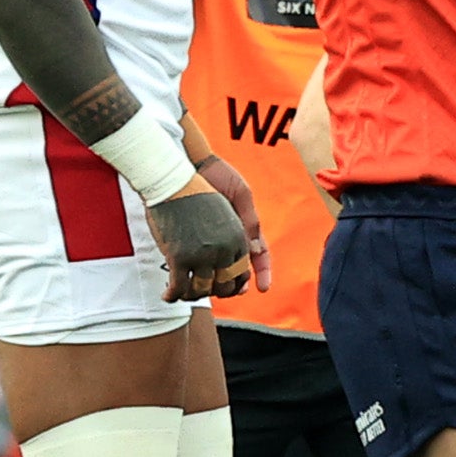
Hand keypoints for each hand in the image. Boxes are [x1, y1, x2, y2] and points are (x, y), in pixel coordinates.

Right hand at [148, 174, 250, 300]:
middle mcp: (224, 250)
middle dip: (212, 293)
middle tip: (199, 292)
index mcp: (237, 239)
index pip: (241, 273)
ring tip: (182, 294)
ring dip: (191, 296)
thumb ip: (231, 235)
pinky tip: (167, 295)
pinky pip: (180, 287)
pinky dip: (173, 295)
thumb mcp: (224, 214)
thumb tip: (236, 253)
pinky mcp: (180, 257)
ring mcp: (203, 255)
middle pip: (224, 286)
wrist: (172, 182)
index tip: (221, 289)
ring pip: (201, 290)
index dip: (232, 285)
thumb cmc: (195, 194)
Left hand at [194, 154, 269, 291]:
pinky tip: (195, 276)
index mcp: (246, 227)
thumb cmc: (221, 176)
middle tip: (237, 293)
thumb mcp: (241, 195)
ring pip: (218, 265)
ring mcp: (212, 236)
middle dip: (239, 282)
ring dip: (219, 280)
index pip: (259, 255)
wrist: (192, 163)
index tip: (262, 288)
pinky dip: (199, 268)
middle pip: (238, 266)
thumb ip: (249, 220)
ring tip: (216, 290)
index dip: (262, 273)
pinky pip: (197, 255)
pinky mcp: (194, 234)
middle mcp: (229, 236)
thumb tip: (256, 249)